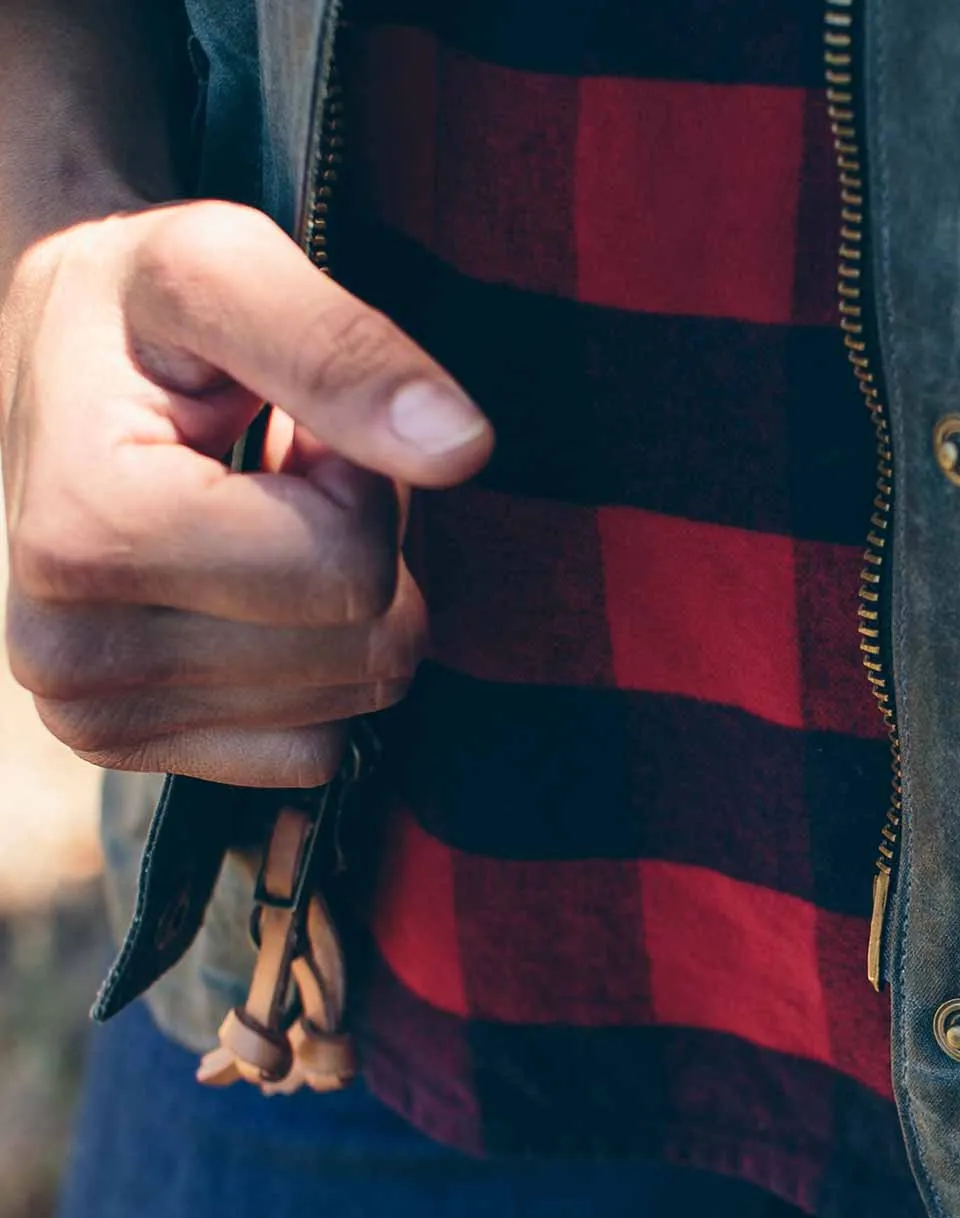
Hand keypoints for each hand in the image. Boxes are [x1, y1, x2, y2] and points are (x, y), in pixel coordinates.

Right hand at [2, 200, 492, 785]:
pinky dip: (315, 668)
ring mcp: (98, 722)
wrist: (45, 374)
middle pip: (369, 648)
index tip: (290, 429)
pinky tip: (242, 594)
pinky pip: (322, 747)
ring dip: (343, 602)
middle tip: (279, 480)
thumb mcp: (225, 267)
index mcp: (86, 536)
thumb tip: (462, 447)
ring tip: (256, 525)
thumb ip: (342, 347)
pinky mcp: (138, 755)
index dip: (360, 484)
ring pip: (358, 698)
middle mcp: (69, 656)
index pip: (351, 569)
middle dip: (361, 547)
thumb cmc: (139, 314)